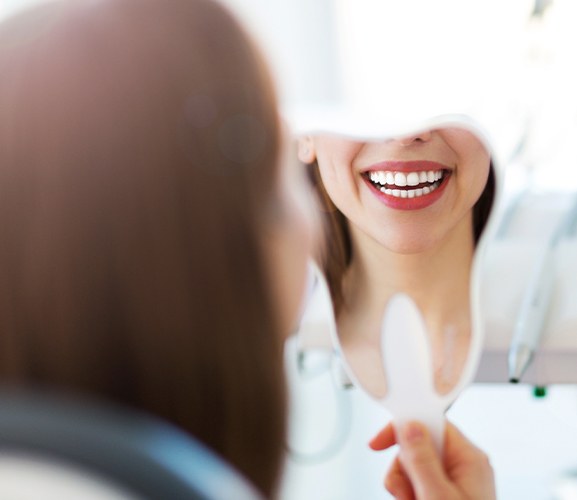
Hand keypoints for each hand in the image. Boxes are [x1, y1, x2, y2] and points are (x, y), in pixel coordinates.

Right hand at [369, 420, 495, 499]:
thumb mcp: (437, 498)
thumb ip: (422, 460)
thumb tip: (410, 426)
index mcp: (468, 459)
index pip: (432, 424)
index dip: (404, 427)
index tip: (379, 443)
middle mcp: (462, 467)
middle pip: (417, 447)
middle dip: (402, 470)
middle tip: (405, 494)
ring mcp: (453, 482)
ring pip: (412, 467)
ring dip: (403, 487)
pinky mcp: (443, 495)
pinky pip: (415, 484)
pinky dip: (408, 495)